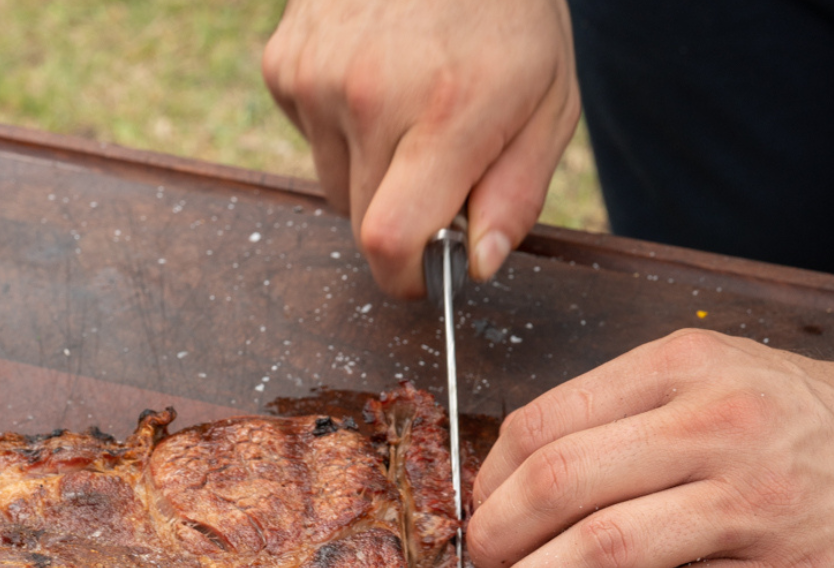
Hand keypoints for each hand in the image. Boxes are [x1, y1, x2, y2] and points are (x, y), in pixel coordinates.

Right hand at [262, 0, 578, 296]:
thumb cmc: (506, 12)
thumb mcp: (549, 101)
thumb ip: (517, 193)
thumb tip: (478, 267)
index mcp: (446, 112)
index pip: (390, 242)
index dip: (404, 276)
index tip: (423, 275)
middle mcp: (371, 95)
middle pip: (361, 223)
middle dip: (400, 218)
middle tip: (437, 163)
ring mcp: (317, 76)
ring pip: (334, 185)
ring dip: (369, 172)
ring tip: (407, 108)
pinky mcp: (284, 64)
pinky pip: (311, 140)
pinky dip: (340, 129)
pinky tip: (373, 79)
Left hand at [467, 329, 833, 567]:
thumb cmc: (788, 424)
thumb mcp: (707, 379)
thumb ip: (616, 415)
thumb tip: (507, 481)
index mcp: (683, 367)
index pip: (546, 423)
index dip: (491, 480)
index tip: (482, 510)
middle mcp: (716, 427)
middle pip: (561, 485)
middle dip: (497, 537)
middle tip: (483, 566)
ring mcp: (751, 506)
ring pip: (605, 550)